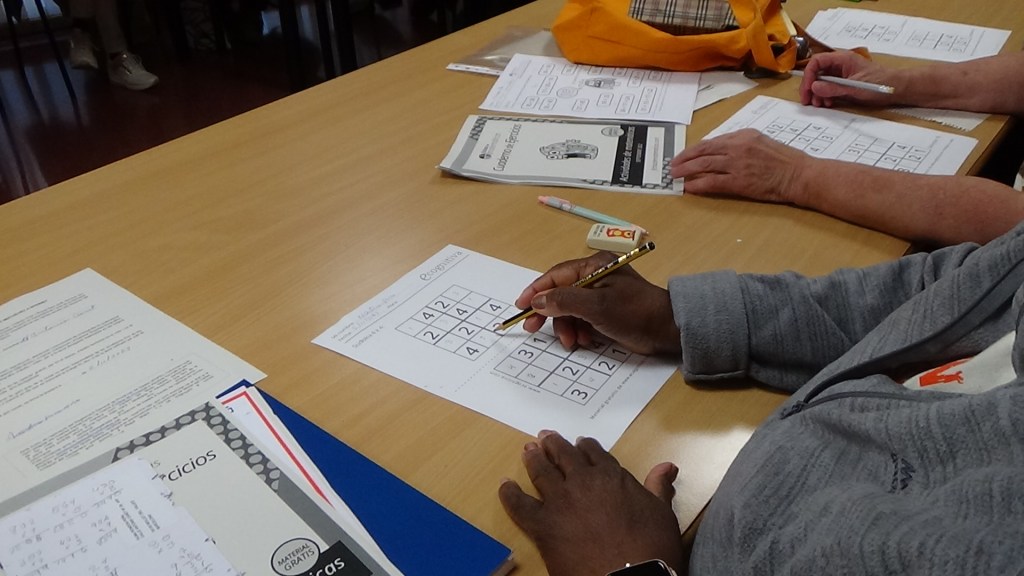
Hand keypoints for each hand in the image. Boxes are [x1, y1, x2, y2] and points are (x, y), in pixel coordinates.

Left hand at [499, 431, 683, 575]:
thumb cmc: (652, 547)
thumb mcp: (662, 514)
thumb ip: (658, 487)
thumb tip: (667, 465)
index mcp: (612, 477)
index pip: (595, 454)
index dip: (586, 447)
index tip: (579, 442)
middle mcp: (583, 482)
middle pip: (564, 456)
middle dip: (554, 445)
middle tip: (544, 436)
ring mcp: (560, 501)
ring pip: (541, 472)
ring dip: (534, 459)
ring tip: (528, 450)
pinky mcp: (542, 524)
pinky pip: (520, 504)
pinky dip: (510, 493)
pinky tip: (505, 485)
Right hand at [513, 253, 679, 354]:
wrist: (667, 330)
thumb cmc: (635, 313)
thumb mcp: (596, 306)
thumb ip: (564, 301)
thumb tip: (537, 301)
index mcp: (594, 266)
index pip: (556, 275)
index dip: (536, 290)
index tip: (521, 306)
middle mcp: (595, 276)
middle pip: (560, 293)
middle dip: (549, 313)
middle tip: (533, 329)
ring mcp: (600, 294)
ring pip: (569, 309)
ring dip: (566, 326)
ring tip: (571, 341)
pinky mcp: (605, 311)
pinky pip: (581, 318)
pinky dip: (578, 330)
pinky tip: (583, 340)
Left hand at [669, 129, 808, 203]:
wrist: (800, 174)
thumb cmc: (786, 160)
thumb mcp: (763, 142)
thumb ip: (742, 145)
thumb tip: (721, 152)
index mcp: (743, 135)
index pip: (713, 141)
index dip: (695, 149)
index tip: (686, 154)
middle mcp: (738, 146)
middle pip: (704, 151)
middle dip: (685, 158)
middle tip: (673, 165)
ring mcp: (737, 164)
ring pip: (703, 165)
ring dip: (686, 170)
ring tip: (675, 175)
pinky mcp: (739, 181)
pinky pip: (712, 182)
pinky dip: (698, 184)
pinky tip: (689, 187)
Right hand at [799, 51, 897, 107]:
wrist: (898, 88)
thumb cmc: (882, 83)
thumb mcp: (855, 88)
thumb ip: (834, 88)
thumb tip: (814, 87)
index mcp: (842, 59)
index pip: (816, 62)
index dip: (808, 76)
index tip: (807, 90)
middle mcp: (840, 64)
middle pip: (816, 72)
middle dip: (810, 87)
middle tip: (808, 101)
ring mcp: (842, 74)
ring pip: (821, 81)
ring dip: (817, 93)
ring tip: (820, 104)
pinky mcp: (845, 82)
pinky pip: (829, 87)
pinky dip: (825, 96)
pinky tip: (828, 103)